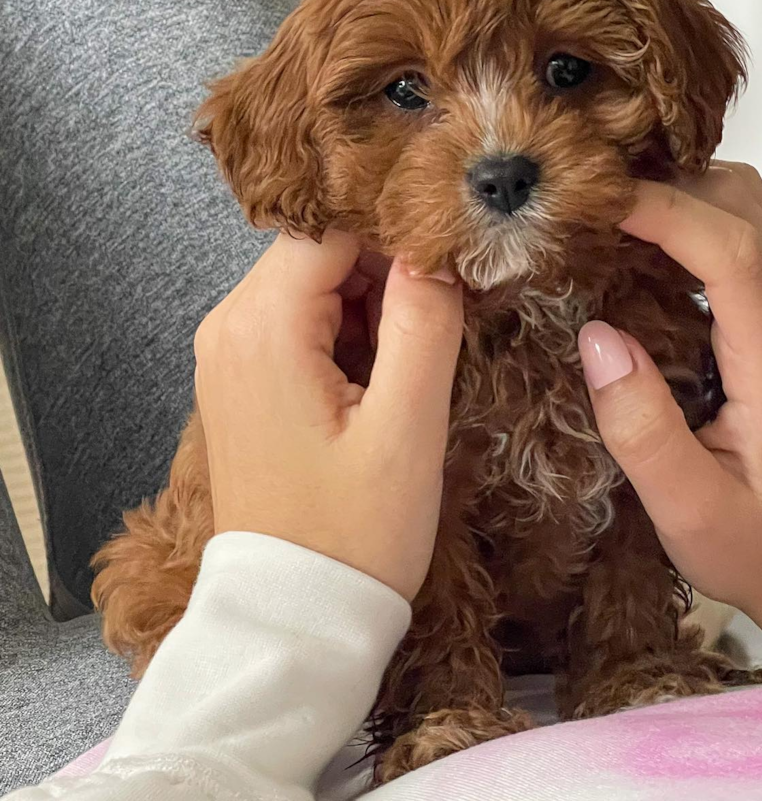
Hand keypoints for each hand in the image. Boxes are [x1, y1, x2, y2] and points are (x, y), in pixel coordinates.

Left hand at [193, 231, 462, 601]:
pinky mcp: (243, 379)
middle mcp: (229, 326)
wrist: (293, 617)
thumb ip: (424, 323)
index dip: (397, 233)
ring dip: (371, 306)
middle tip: (441, 323)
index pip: (332, 226)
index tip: (451, 265)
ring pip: (314, 284)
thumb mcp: (407, 428)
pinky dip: (347, 334)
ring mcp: (230, 352)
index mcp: (262, 327)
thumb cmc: (354, 534)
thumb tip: (436, 248)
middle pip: (320, 250)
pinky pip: (301, 323)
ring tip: (410, 365)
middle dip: (387, 272)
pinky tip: (378, 382)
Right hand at [578, 163, 761, 690]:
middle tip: (580, 202)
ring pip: (738, 209)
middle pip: (740, 204)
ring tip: (595, 216)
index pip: (730, 248)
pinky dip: (678, 222)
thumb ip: (642, 430)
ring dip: (670, 196)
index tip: (587, 203)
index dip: (661, 210)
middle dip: (661, 184)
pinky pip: (730, 239)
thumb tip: (596, 337)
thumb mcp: (690, 511)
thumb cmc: (759, 545)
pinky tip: (627, 247)